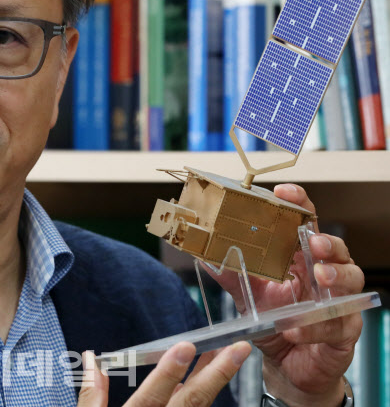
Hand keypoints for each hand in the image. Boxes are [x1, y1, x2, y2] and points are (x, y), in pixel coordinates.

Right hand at [76, 341, 250, 406]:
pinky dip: (206, 403)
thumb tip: (89, 358)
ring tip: (229, 356)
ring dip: (216, 384)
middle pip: (191, 403)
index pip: (152, 397)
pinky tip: (212, 386)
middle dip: (216, 374)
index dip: (169, 372)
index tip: (185, 347)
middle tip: (236, 350)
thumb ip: (91, 396)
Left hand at [212, 183, 363, 406]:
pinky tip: (295, 328)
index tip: (284, 191)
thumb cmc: (275, 322)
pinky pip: (337, 324)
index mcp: (300, 259)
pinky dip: (314, 325)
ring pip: (352, 278)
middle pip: (337, 247)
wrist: (287, 365)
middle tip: (314, 242)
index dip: (299, 204)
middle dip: (327, 241)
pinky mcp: (344, 331)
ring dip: (336, 275)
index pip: (305, 223)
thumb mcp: (248, 295)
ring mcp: (339, 301)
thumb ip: (231, 274)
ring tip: (319, 276)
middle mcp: (324, 274)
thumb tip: (203, 255)